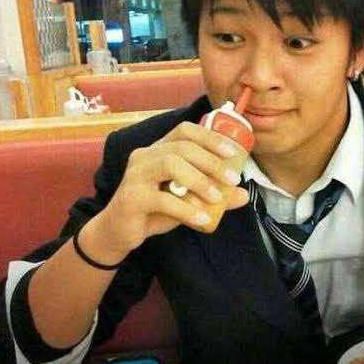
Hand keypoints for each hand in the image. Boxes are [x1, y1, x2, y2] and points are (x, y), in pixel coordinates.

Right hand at [98, 121, 249, 256]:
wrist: (119, 233)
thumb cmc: (155, 210)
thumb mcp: (187, 200)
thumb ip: (213, 195)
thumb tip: (243, 195)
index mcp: (157, 150)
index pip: (184, 131)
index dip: (209, 137)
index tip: (232, 152)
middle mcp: (144, 156)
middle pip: (181, 147)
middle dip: (211, 161)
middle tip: (232, 179)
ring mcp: (135, 176)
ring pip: (170, 165)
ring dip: (199, 180)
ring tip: (217, 198)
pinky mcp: (131, 198)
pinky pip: (162, 199)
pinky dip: (186, 209)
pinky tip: (203, 219)